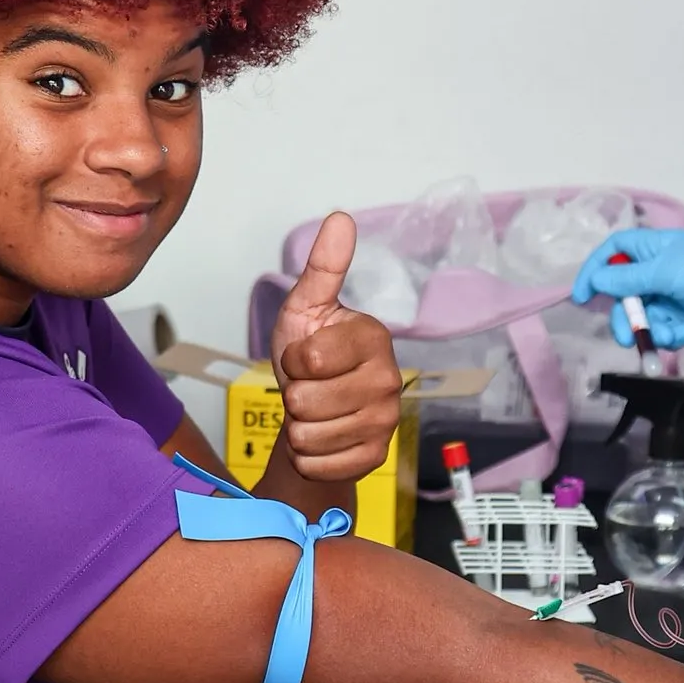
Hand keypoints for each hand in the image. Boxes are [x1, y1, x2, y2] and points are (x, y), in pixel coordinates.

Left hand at [270, 213, 403, 483]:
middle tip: (310, 388)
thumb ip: (323, 268)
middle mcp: (390, 379)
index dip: (293, 360)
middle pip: (306, 401)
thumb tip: (340, 217)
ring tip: (314, 413)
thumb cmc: (308, 357)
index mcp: (374, 337)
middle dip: (294, 397)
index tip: (306, 356)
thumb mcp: (306, 309)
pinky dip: (308, 457)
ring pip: (309, 435)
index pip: (309, 359)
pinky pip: (320, 464)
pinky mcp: (376, 457)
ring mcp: (387, 421)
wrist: (313, 412)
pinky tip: (322, 440)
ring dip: (299, 428)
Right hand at [570, 229, 683, 347]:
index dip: (595, 269)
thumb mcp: (666, 273)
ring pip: (641, 315)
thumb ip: (628, 278)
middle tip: (624, 333)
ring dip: (642, 329)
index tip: (582, 296)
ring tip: (650, 341)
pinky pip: (661, 330)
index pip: (615, 252)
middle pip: (623, 291)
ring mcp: (672, 297)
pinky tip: (677, 337)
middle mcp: (659, 271)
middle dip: (621, 313)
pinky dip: (664, 336)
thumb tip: (595, 279)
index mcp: (655, 248)